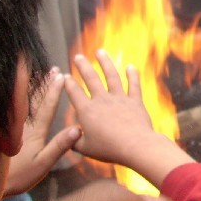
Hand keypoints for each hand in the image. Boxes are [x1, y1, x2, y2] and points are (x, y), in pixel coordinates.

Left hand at [5, 68, 81, 196]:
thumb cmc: (20, 176)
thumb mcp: (42, 164)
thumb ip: (59, 146)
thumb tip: (78, 129)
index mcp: (35, 132)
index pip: (47, 107)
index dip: (54, 92)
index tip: (61, 76)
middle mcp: (23, 126)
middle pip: (34, 100)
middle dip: (44, 84)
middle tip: (52, 69)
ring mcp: (13, 127)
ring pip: (23, 102)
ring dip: (31, 87)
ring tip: (38, 74)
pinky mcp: (6, 131)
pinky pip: (14, 109)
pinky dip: (20, 97)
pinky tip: (21, 93)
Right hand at [65, 51, 155, 166]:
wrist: (135, 146)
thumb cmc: (108, 149)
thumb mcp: (85, 149)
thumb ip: (74, 140)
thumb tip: (70, 135)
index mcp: (87, 111)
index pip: (75, 93)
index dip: (68, 84)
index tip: (65, 76)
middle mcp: (102, 100)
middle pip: (91, 79)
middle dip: (83, 66)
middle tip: (78, 56)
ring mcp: (120, 98)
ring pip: (112, 75)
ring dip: (105, 62)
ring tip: (100, 52)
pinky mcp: (135, 100)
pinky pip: (134, 84)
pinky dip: (133, 74)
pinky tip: (130, 66)